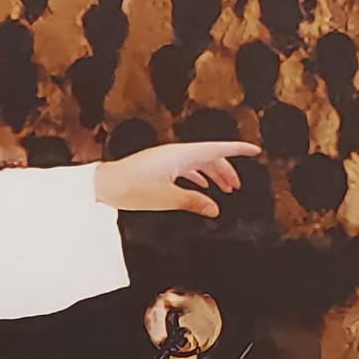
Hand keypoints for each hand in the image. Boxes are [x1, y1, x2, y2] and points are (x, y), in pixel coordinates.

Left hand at [93, 140, 259, 216]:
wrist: (103, 184)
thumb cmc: (131, 188)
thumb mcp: (167, 198)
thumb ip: (193, 202)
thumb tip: (214, 209)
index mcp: (181, 155)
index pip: (217, 149)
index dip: (238, 149)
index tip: (255, 150)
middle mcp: (176, 153)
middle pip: (210, 157)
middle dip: (227, 170)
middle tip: (237, 187)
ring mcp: (167, 159)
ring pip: (198, 163)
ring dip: (213, 175)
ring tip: (225, 190)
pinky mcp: (158, 167)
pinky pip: (186, 168)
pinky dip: (198, 177)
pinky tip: (201, 188)